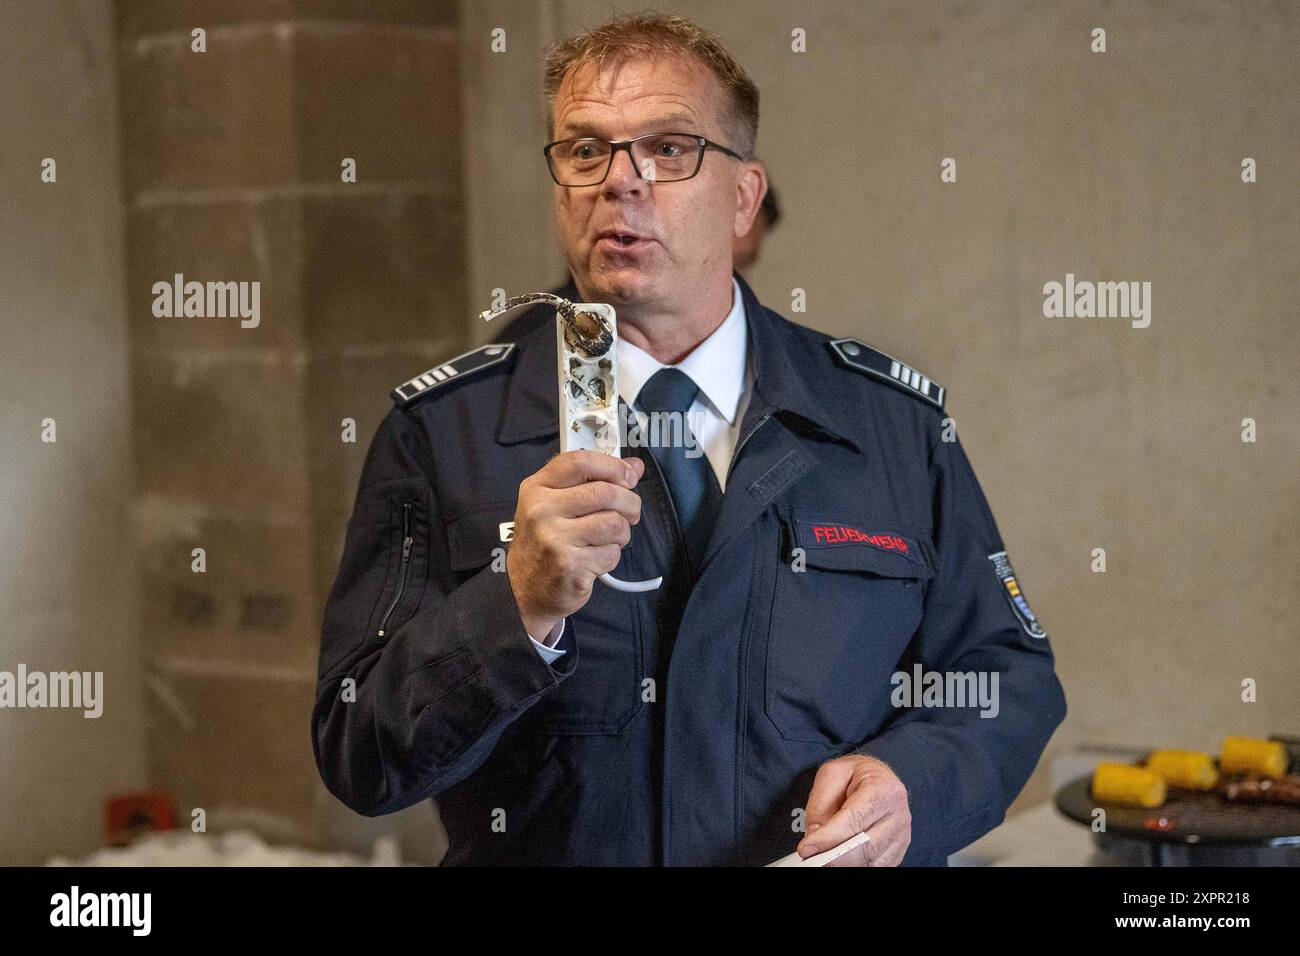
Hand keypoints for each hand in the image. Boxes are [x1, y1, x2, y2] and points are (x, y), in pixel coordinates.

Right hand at [506, 451, 643, 636]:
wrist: (524, 589)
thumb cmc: (546, 542)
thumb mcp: (558, 504)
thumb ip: (593, 481)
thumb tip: (635, 466)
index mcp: (537, 487)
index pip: (580, 462)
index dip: (613, 466)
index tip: (630, 476)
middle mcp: (542, 510)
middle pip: (605, 492)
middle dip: (629, 502)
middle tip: (631, 512)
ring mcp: (554, 538)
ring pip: (614, 523)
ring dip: (622, 532)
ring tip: (610, 538)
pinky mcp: (569, 565)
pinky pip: (611, 553)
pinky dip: (612, 556)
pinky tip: (596, 557)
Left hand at [797, 754, 910, 865]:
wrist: (876, 776)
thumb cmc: (855, 775)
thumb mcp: (830, 776)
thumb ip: (820, 806)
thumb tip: (815, 838)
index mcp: (884, 789)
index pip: (854, 819)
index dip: (828, 837)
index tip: (807, 848)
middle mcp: (898, 814)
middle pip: (866, 846)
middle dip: (835, 857)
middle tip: (812, 859)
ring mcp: (901, 835)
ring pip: (872, 861)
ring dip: (844, 863)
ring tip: (823, 859)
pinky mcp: (897, 851)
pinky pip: (877, 866)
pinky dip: (856, 865)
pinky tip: (840, 860)